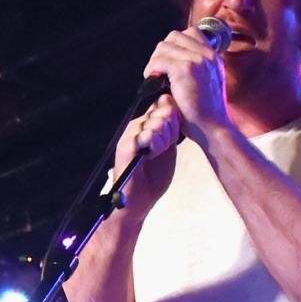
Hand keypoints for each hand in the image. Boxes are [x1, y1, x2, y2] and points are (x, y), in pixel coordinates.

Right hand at [112, 94, 180, 219]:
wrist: (139, 200)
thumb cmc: (153, 176)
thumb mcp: (169, 146)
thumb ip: (172, 126)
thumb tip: (169, 100)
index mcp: (146, 123)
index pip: (165, 104)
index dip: (175, 119)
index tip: (172, 138)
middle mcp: (136, 125)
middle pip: (163, 111)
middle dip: (171, 131)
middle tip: (163, 149)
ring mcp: (130, 134)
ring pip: (157, 122)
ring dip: (163, 141)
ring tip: (155, 155)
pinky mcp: (126, 146)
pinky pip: (147, 135)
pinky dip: (155, 146)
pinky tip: (150, 156)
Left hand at [143, 25, 232, 146]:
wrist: (213, 127)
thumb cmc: (206, 112)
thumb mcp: (208, 83)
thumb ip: (197, 68)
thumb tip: (176, 61)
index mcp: (214, 57)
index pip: (191, 33)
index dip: (175, 45)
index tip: (169, 62)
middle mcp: (208, 55)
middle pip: (175, 36)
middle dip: (162, 50)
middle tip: (158, 69)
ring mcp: (198, 60)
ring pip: (164, 46)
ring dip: (155, 60)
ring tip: (154, 75)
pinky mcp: (185, 70)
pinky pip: (160, 60)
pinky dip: (151, 69)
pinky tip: (153, 80)